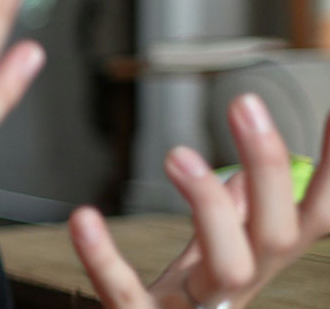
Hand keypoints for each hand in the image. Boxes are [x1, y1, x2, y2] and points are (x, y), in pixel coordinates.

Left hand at [69, 96, 329, 307]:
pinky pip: (125, 293)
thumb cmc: (184, 304)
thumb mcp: (217, 257)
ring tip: (178, 153)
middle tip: (244, 103)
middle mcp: (236, 287)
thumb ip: (234, 216)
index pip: (316, 215)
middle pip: (277, 235)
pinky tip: (85, 218)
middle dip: (270, 169)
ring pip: (227, 267)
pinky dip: (105, 258)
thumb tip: (248, 172)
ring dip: (209, 205)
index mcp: (256, 262)